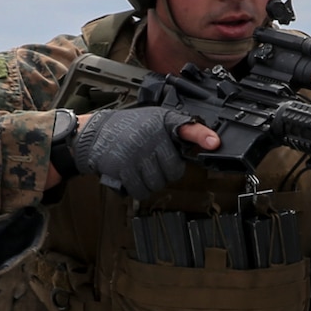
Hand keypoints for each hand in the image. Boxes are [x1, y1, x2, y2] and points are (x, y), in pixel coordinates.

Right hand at [73, 107, 197, 198]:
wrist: (96, 133)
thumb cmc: (130, 128)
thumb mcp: (157, 119)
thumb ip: (180, 130)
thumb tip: (209, 142)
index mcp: (162, 122)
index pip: (187, 128)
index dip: (202, 136)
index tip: (214, 143)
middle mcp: (150, 137)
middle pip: (174, 170)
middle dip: (166, 171)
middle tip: (155, 162)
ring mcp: (136, 154)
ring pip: (158, 183)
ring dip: (152, 181)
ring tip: (142, 167)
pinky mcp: (123, 168)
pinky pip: (141, 190)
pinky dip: (139, 188)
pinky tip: (133, 176)